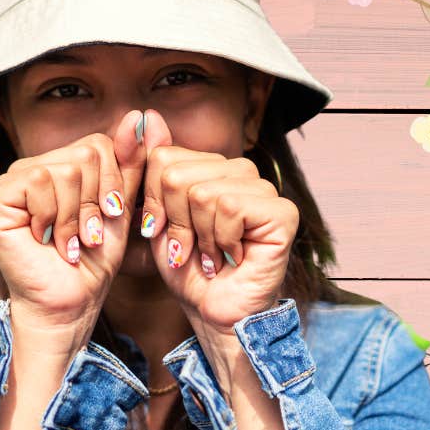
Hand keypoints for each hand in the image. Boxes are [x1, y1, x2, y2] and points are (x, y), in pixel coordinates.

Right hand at [0, 110, 146, 331]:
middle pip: (85, 153)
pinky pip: (39, 179)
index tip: (108, 218)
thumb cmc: (94, 260)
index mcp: (57, 166)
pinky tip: (48, 242)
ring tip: (71, 242)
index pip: (98, 143)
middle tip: (88, 235)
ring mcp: (8, 182)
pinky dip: (55, 217)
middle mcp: (29, 168)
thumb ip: (129, 162)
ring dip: (77, 215)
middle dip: (97, 201)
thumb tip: (141, 116)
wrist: (71, 304)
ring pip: (66, 168)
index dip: (113, 183)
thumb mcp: (119, 207)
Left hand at [138, 109, 298, 331]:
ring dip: (198, 236)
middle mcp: (240, 171)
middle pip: (178, 174)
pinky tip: (232, 256)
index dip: (154, 203)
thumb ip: (150, 169)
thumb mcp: (157, 217)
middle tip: (190, 249)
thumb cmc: (187, 269)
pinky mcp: (283, 211)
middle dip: (174, 222)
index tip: (164, 233)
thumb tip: (146, 116)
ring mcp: (264, 189)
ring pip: (203, 192)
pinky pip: (230, 206)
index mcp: (211, 167)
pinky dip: (221, 240)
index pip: (163, 157)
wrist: (214, 313)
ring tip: (211, 254)